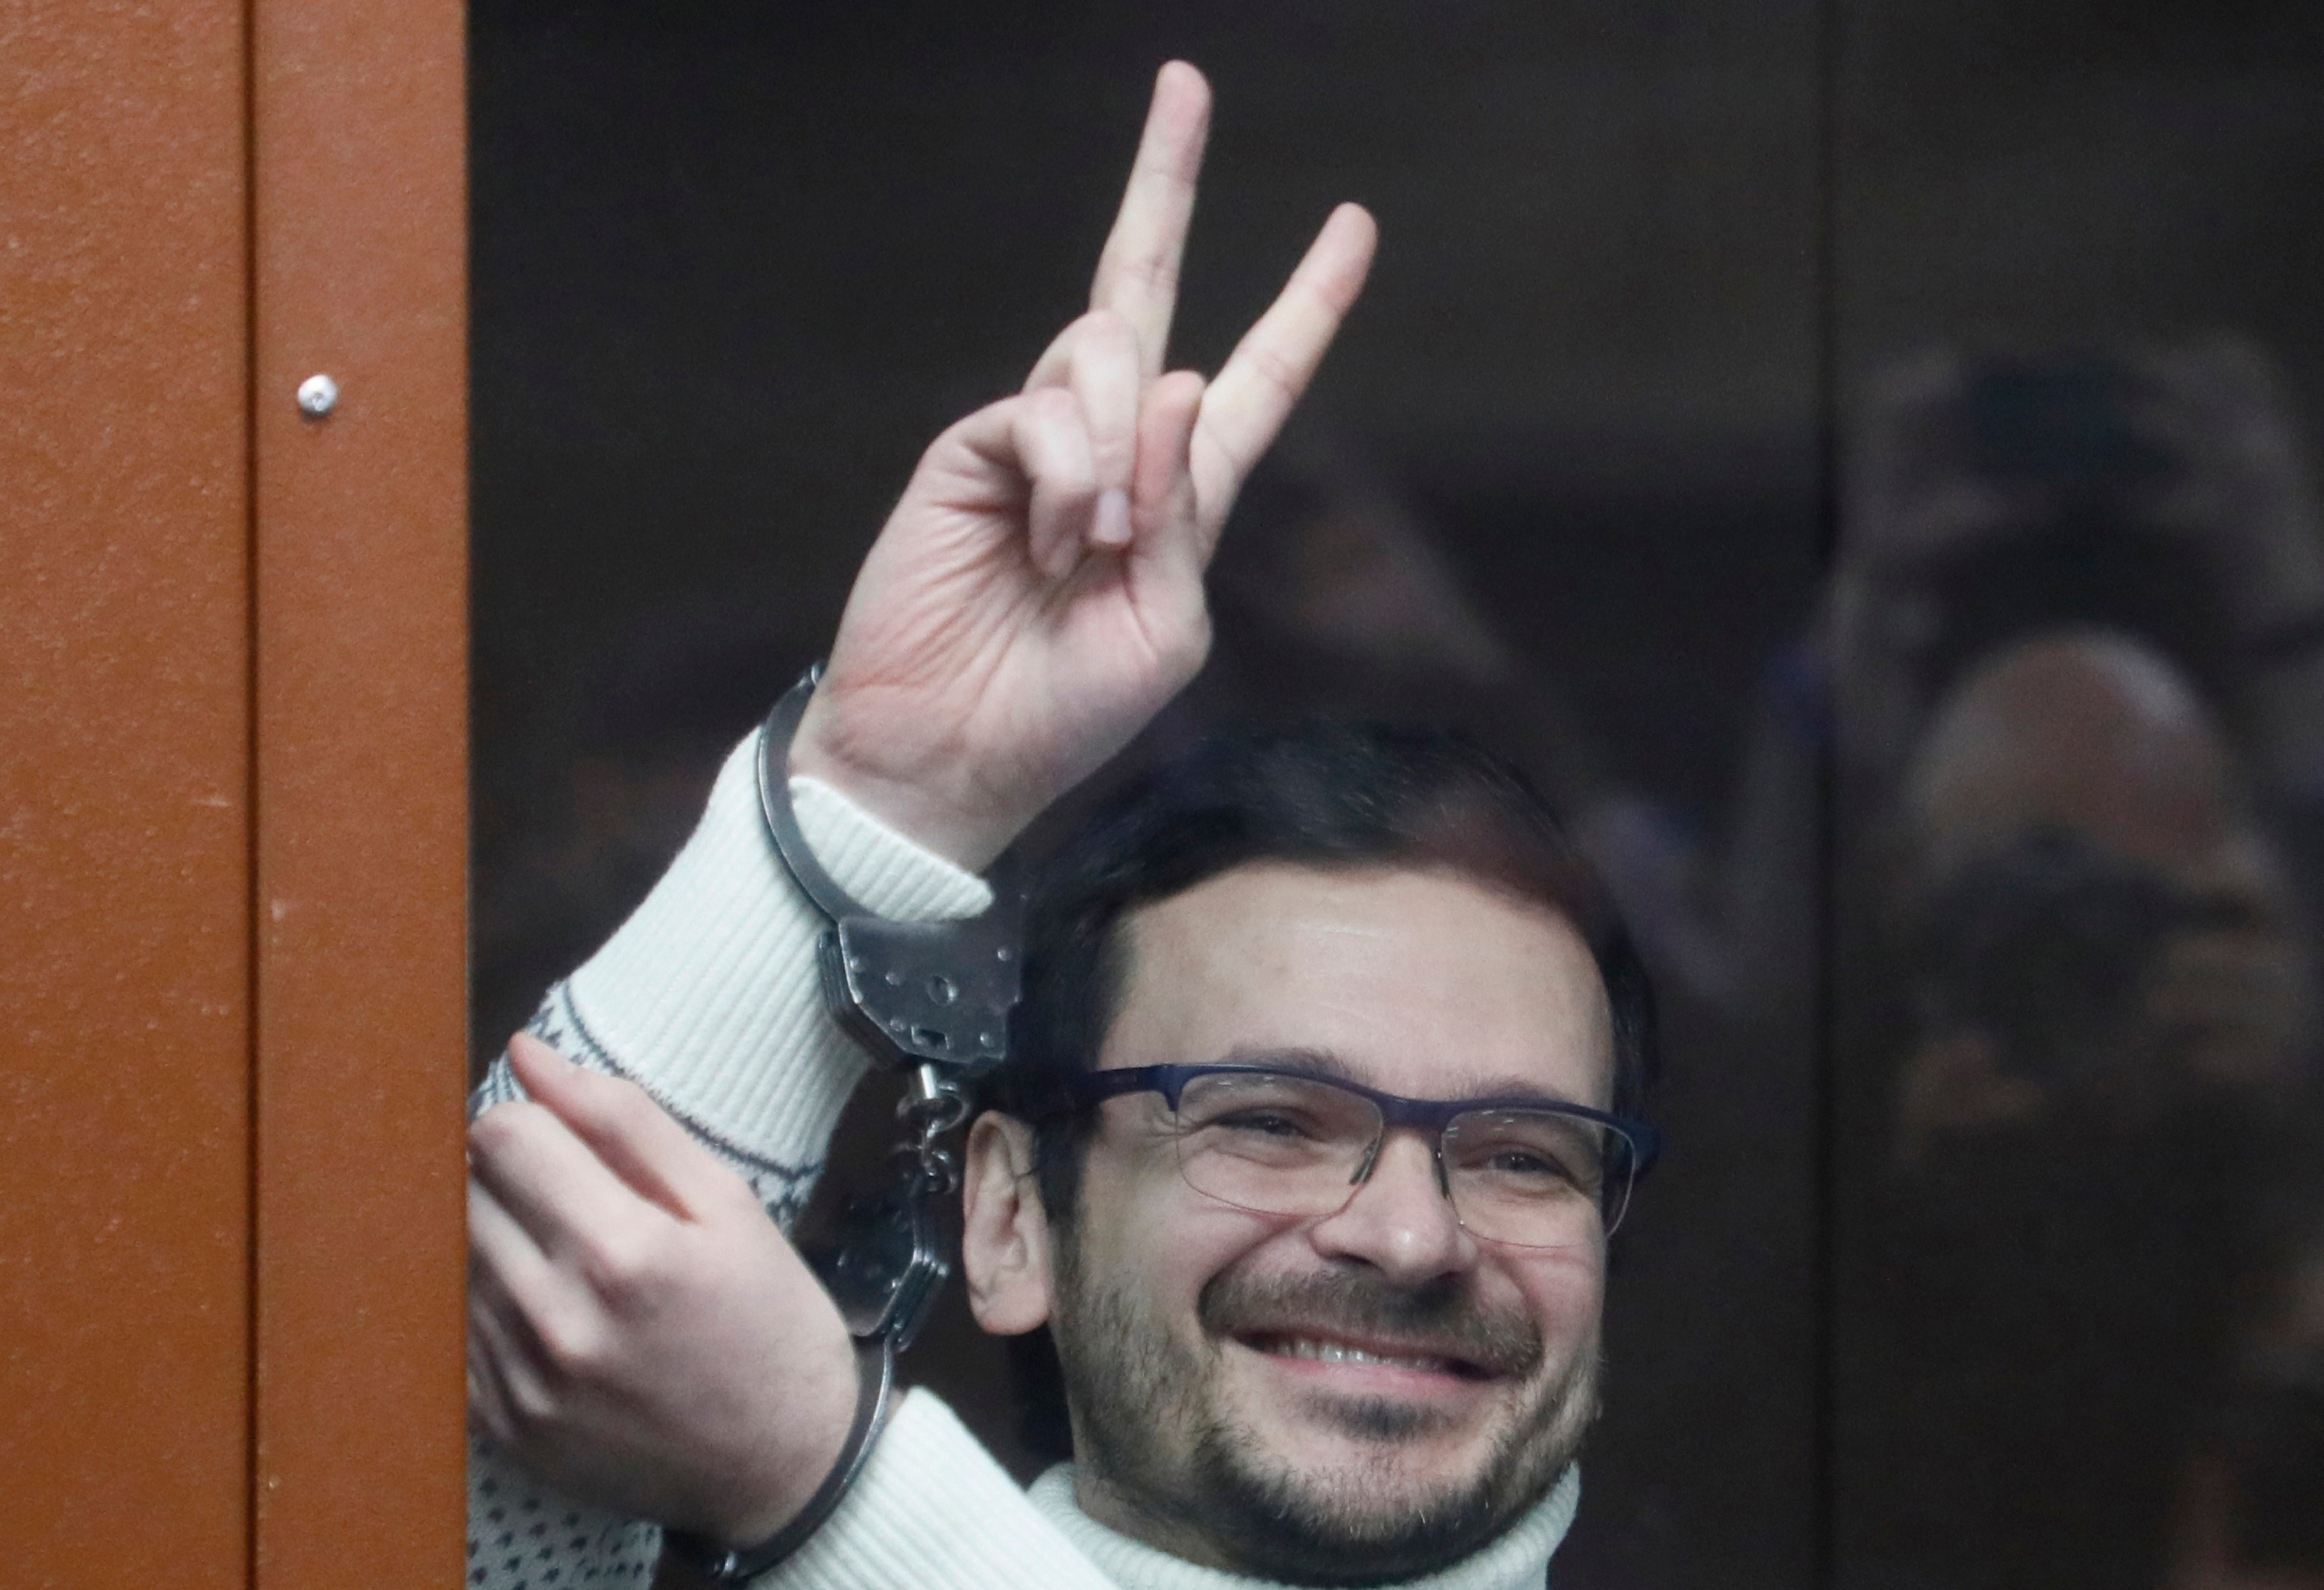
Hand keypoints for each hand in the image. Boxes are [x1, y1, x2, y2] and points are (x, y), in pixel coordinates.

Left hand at [467, 1033, 861, 1542]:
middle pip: (464, 1194)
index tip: (568, 1146)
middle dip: (509, 1181)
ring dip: (495, 1245)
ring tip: (564, 1264)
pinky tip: (551, 1321)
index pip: (505, 1136)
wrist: (786, 1471)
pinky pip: (451, 1335)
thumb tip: (527, 1055)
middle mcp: (557, 1319)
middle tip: (570, 1205)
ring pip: (450, 1262)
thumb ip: (626, 1124)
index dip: (533, 1123)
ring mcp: (520, 1383)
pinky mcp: (500, 1429)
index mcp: (623, 1252)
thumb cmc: (769, 1324)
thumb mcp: (728, 1208)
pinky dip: (488, 1312)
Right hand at [794, 61, 1377, 866]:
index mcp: (1179, 497)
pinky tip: (1049, 545)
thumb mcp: (1165, 630)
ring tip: (1085, 551)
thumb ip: (1184, 514)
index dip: (1306, 306)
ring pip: (1105, 358)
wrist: (953, 756)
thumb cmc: (1064, 713)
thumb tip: (1170, 379)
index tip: (1353, 226)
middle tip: (1187, 82)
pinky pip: (1047, 412)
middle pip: (1147, 293)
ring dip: (1113, 456)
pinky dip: (1067, 479)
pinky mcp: (975, 448)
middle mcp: (1112, 449)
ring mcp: (1039, 441)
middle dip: (1166, 185)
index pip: (1253, 381)